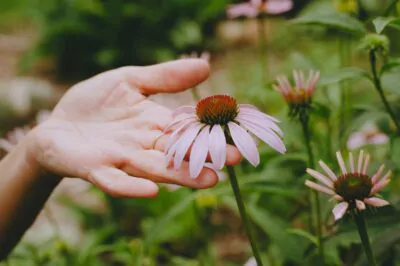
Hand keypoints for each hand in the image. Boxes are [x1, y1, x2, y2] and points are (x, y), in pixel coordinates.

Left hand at [29, 59, 240, 197]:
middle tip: (236, 159)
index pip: (188, 127)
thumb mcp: (129, 80)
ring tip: (210, 179)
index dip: (210, 129)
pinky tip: (149, 190)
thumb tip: (205, 66)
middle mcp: (144, 145)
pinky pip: (114, 180)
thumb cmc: (94, 104)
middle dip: (206, 157)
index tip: (238, 130)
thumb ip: (164, 77)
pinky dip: (130, 186)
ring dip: (181, 176)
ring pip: (155, 169)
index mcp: (155, 123)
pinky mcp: (95, 168)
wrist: (56, 124)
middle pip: (179, 153)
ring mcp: (121, 159)